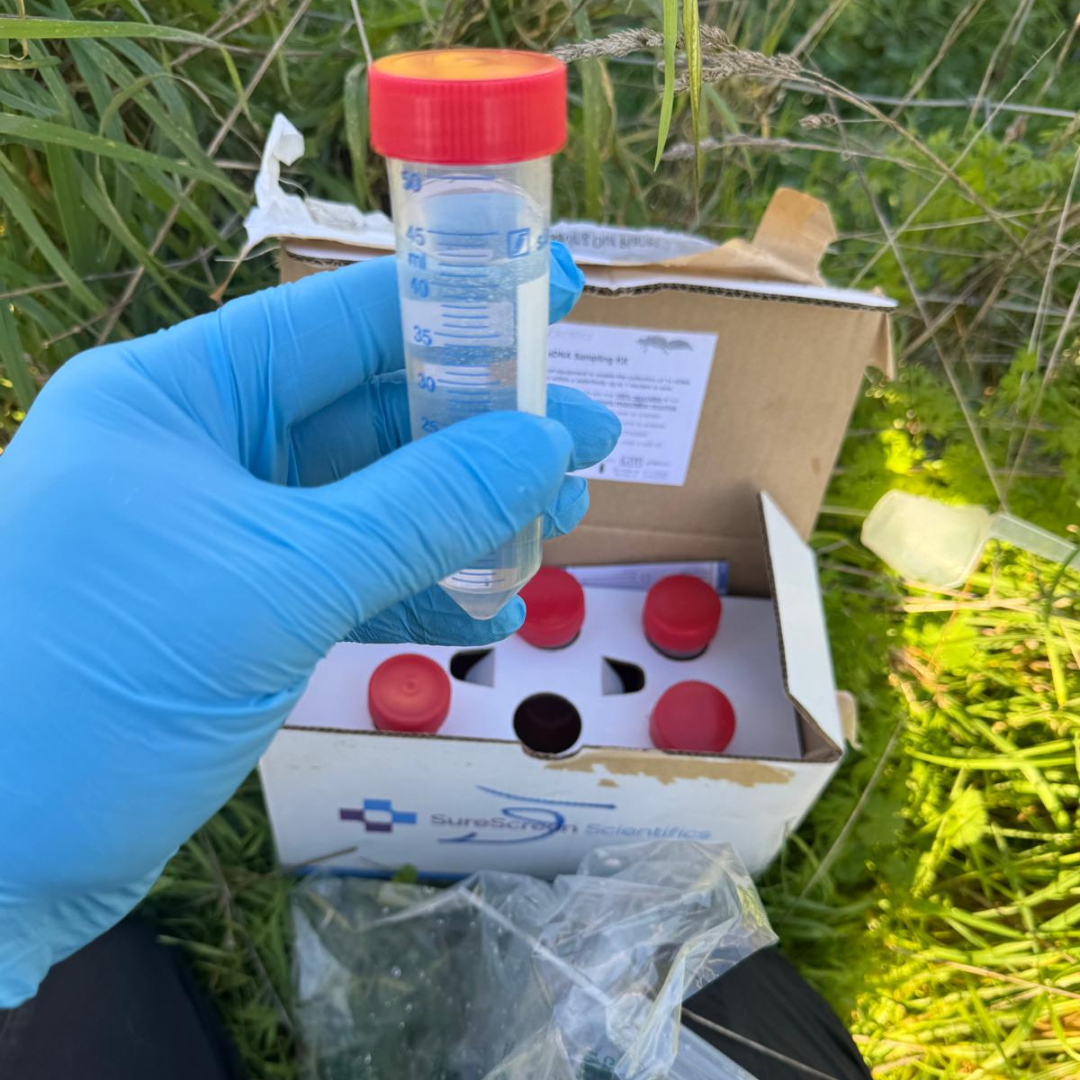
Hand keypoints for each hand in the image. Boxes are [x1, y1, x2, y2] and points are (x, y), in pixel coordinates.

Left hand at [0, 243, 618, 1004]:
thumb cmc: (98, 689)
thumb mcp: (279, 582)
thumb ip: (422, 508)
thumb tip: (547, 441)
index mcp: (176, 396)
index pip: (336, 321)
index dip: (456, 302)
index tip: (557, 287)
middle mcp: (196, 450)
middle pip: (366, 414)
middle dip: (479, 430)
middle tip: (585, 441)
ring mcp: (218, 537)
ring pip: (368, 503)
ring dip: (463, 516)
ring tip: (560, 522)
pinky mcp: (235, 615)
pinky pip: (348, 579)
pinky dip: (418, 589)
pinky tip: (489, 605)